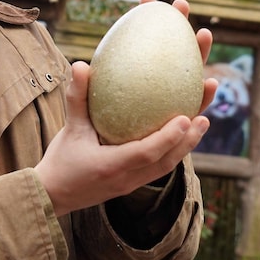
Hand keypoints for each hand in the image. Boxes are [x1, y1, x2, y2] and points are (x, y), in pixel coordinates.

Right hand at [34, 0, 217, 216]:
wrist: (53, 195)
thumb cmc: (60, 161)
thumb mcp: (68, 129)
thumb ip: (77, 98)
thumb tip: (81, 64)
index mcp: (111, 167)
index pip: (146, 154)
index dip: (168, 138)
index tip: (186, 118)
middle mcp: (127, 179)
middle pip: (167, 161)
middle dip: (190, 139)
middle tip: (206, 117)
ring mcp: (133, 183)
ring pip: (168, 166)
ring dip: (188, 144)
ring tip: (203, 120)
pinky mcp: (134, 183)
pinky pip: (160, 166)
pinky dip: (175, 149)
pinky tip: (183, 130)